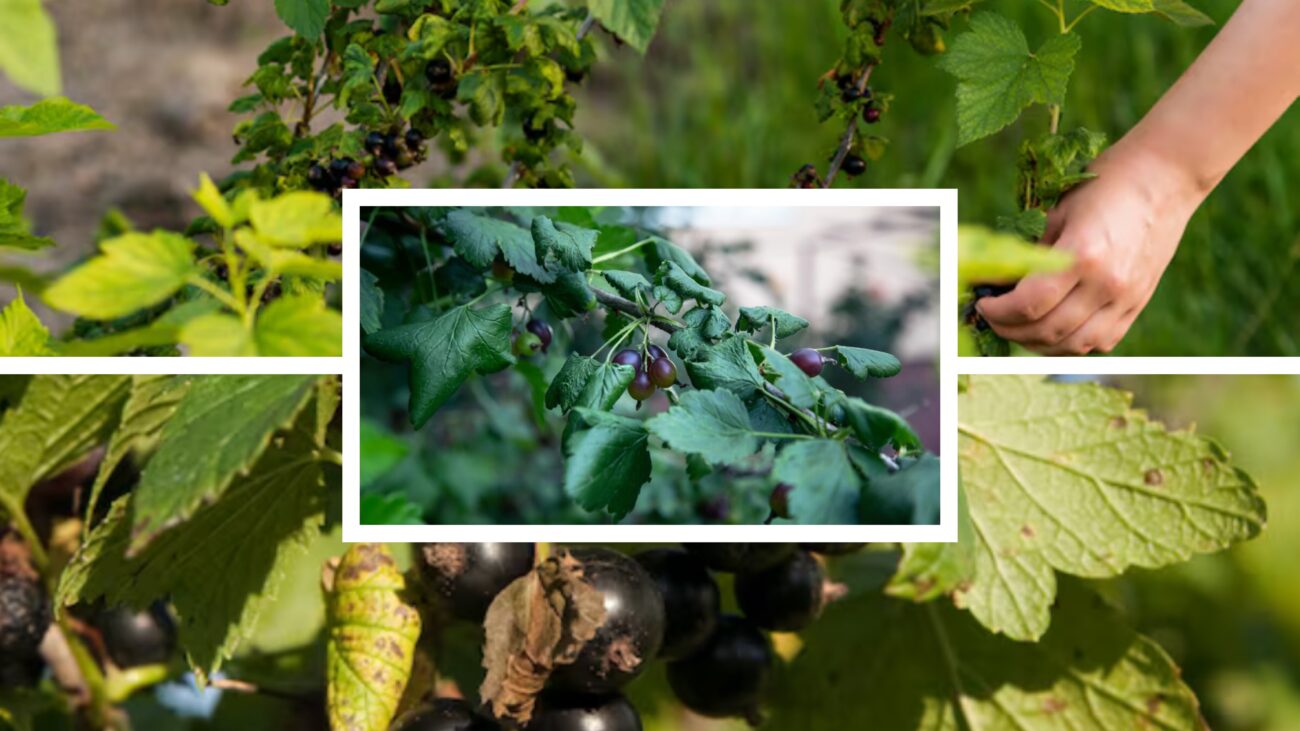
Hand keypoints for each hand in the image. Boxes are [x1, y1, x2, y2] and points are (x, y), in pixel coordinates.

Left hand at [977, 141, 1207, 354]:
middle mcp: (1107, 284)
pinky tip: (1053, 329)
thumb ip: (1029, 254)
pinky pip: (1100, 342)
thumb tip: (997, 284)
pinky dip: (1070, 343)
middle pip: (1046, 330)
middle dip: (1009, 329)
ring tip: (1019, 327)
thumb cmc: (1105, 186)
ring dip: (1037, 343)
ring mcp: (1126, 298)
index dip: (997, 311)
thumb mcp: (1057, 213)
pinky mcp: (1138, 304)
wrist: (1165, 178)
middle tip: (992, 317)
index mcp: (1082, 255)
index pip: (1028, 304)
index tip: (982, 304)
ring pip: (1073, 345)